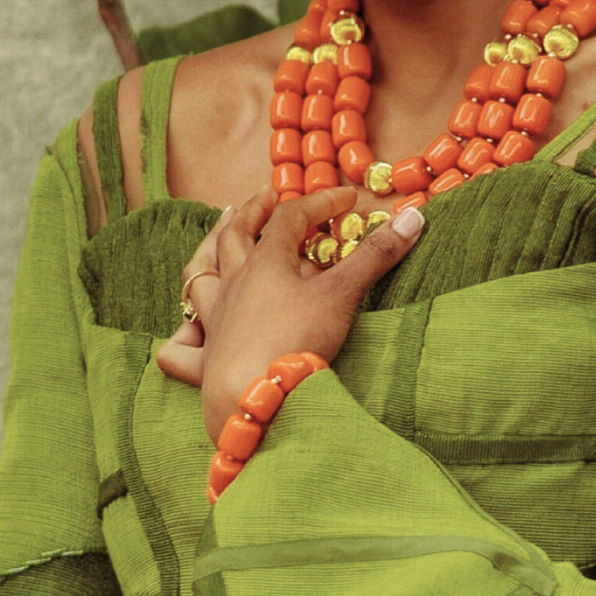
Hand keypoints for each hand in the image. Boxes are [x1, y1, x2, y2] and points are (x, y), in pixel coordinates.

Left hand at [178, 186, 425, 442]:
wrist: (258, 396)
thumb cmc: (297, 339)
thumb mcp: (343, 294)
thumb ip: (376, 255)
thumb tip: (414, 216)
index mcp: (265, 263)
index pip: (290, 219)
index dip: (319, 204)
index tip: (347, 200)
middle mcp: (233, 285)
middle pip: (235, 236)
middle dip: (252, 212)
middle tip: (263, 198)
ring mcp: (213, 321)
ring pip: (199, 276)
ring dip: (207, 251)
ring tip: (215, 235)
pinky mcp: (204, 363)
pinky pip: (181, 349)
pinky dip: (182, 338)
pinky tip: (185, 333)